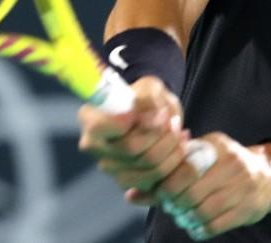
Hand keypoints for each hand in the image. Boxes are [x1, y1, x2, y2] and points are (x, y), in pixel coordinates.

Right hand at [77, 76, 189, 193]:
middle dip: (161, 135)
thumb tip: (153, 115)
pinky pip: (155, 181)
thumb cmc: (146, 98)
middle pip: (132, 149)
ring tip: (180, 133)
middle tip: (175, 122)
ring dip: (171, 150)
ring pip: (147, 167)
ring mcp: (109, 167)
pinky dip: (173, 164)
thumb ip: (149, 99)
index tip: (161, 113)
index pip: (108, 127)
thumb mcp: (149, 88)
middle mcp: (94, 146)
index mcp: (91, 118)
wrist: (151, 115)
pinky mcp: (126, 181)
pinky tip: (179, 147)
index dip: (139, 122)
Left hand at [129, 134, 270, 239]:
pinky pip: (214, 226)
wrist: (267, 176)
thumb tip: (130, 195)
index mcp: (215, 146)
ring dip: (185, 218)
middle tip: (171, 207)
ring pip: (201, 211)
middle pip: (190, 191)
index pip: (184, 167)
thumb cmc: (222, 167)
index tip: (162, 193)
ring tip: (182, 216)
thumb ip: (167, 174)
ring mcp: (242, 186)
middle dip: (174, 204)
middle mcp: (231, 163)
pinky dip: (198, 229)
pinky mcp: (248, 209)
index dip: (166, 185)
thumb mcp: (200, 159)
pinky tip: (195, 225)